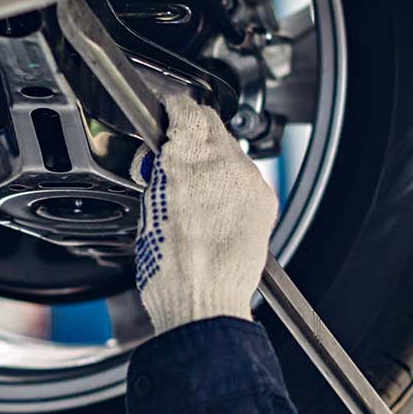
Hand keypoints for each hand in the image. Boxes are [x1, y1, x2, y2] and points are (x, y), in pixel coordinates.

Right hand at [133, 95, 277, 334]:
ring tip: (192, 189)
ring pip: (230, 149)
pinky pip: (246, 175)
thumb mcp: (148, 208)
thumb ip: (160, 172)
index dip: (172, 109)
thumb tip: (163, 157)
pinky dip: (230, 181)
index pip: (186, 109)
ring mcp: (248, 182)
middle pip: (211, 124)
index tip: (167, 113)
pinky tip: (214, 205)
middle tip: (173, 156)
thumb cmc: (171, 271)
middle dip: (191, 133)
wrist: (204, 304)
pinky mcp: (264, 200)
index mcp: (187, 162)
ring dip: (211, 158)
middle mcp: (224, 165)